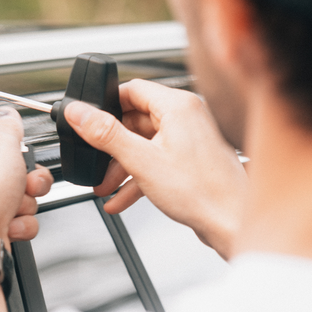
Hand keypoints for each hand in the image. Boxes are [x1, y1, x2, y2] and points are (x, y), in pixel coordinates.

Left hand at [0, 106, 52, 242]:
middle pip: (8, 158)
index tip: (6, 121)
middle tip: (26, 173)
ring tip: (18, 201)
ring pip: (19, 188)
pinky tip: (12, 220)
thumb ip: (9, 123)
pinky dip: (21, 219)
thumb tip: (8, 114)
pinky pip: (19, 214)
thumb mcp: (3, 141)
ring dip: (27, 197)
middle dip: (28, 169)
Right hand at [64, 79, 246, 256]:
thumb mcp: (141, 160)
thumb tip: (78, 112)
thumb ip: (105, 134)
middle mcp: (187, 117)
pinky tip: (121, 199)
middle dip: (111, 145)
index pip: (132, 89)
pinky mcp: (191, 160)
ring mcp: (190, 139)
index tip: (88, 119)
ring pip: (145, 144)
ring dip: (121, 166)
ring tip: (104, 187)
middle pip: (136, 119)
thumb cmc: (202, 191)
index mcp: (178, 106)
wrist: (232, 222)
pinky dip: (138, 178)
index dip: (106, 104)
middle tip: (94, 161)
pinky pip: (157, 161)